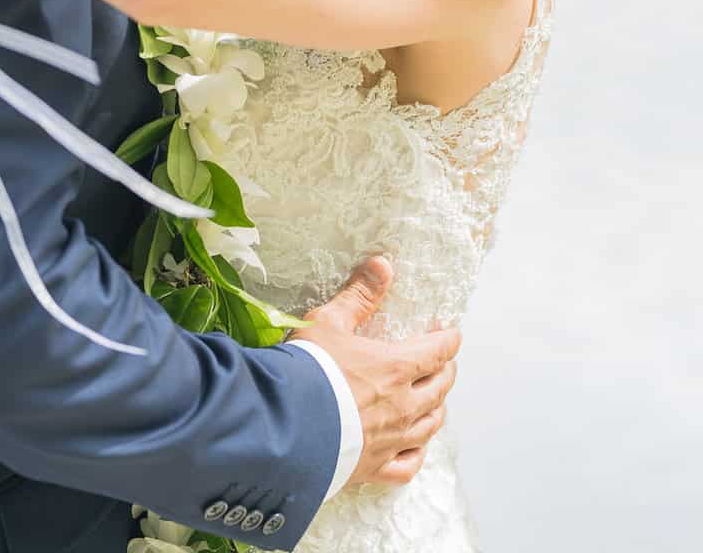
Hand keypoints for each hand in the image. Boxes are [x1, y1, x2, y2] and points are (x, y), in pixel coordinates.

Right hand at [289, 257, 459, 489]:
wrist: (283, 426)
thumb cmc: (306, 370)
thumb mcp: (329, 321)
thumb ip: (358, 295)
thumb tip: (383, 263)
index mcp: (395, 368)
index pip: (437, 352)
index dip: (448, 340)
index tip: (449, 332)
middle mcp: (402, 406)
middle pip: (440, 388)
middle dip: (446, 371)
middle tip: (443, 361)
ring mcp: (391, 440)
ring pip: (430, 426)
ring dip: (437, 408)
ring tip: (435, 399)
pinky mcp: (374, 468)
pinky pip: (409, 465)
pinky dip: (418, 452)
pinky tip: (415, 446)